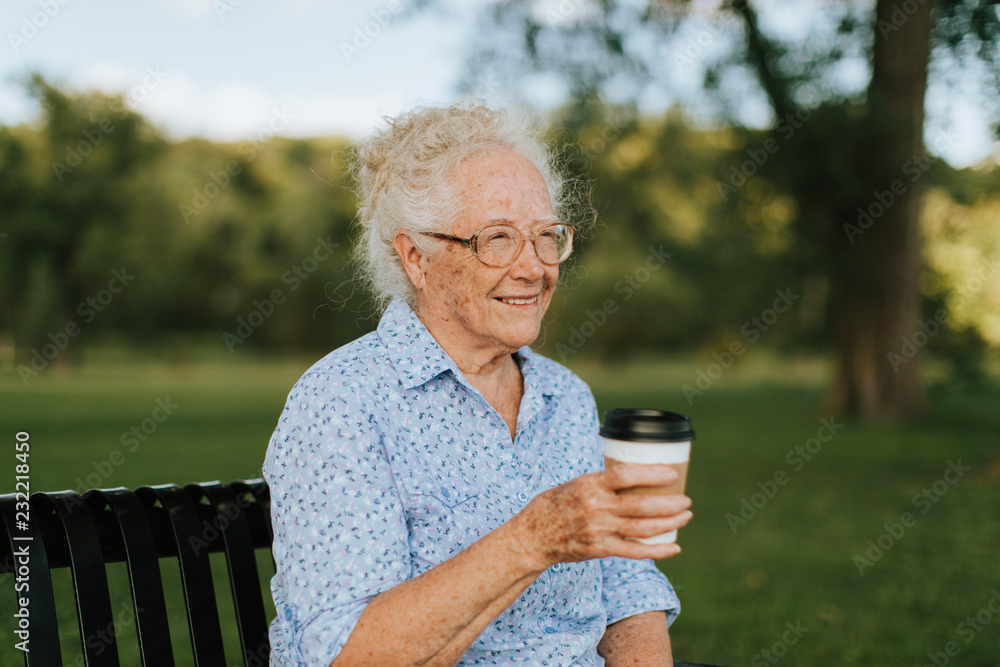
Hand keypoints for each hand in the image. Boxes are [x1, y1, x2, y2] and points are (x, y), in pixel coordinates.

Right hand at [511, 463, 692, 569]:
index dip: (652, 474)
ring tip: (685, 516)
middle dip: (670, 503)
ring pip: (643, 528)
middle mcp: (596, 508)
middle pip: (641, 505)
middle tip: (686, 499)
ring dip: (669, 523)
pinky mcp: (600, 550)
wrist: (533, 536)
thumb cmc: (556, 504)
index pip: (625, 475)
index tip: (672, 473)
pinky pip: (635, 552)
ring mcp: (599, 530)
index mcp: (590, 485)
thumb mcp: (576, 483)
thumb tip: (634, 474)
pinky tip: (674, 547)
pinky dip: (657, 551)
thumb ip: (603, 483)